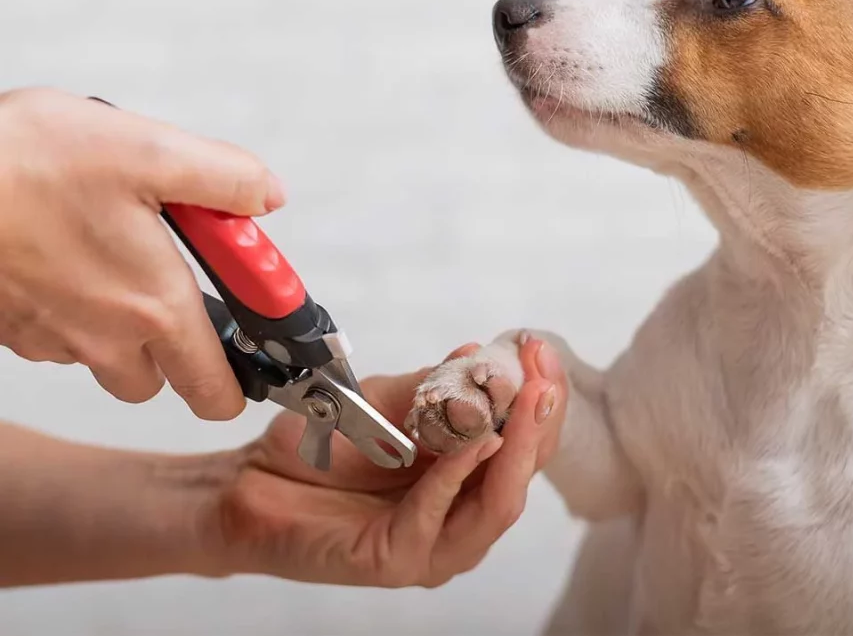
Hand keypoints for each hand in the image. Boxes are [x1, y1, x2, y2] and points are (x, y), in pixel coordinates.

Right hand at [0, 87, 284, 418]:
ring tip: (111, 248)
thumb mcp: (151, 151)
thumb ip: (225, 178)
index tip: (252, 349)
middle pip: (160, 378)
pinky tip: (63, 250)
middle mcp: (103, 338)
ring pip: (104, 358)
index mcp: (154, 306)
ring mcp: (49, 338)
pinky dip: (71, 305)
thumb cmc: (27, 163)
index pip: (214, 392)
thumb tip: (266, 197)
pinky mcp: (9, 326)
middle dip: (177, 341)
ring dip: (120, 320)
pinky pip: (56, 335)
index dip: (240, 382)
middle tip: (172, 277)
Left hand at [200, 341, 565, 586]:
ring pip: (498, 505)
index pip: (526, 442)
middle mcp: (461, 515)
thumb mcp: (386, 402)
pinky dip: (458, 475)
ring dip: (516, 450)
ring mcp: (434, 545)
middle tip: (543, 373)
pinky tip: (474, 442)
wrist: (250, 481)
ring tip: (525, 401)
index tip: (538, 349)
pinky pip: (439, 517)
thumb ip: (434, 386)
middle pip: (523, 474)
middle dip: (540, 420)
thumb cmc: (321, 445)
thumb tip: (479, 353)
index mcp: (468, 478)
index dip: (541, 396)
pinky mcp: (398, 561)